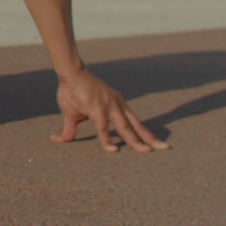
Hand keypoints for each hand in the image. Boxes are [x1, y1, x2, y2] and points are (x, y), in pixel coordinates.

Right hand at [52, 69, 168, 152]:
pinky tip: (113, 150)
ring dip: (136, 140)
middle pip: (137, 125)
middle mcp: (118, 105)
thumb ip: (70, 129)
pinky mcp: (97, 108)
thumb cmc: (72, 91)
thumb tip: (59, 140)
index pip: (135, 122)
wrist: (69, 74)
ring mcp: (109, 106)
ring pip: (126, 127)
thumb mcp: (73, 114)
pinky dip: (108, 139)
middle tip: (166, 149)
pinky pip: (103, 128)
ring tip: (147, 151)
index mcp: (117, 105)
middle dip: (150, 138)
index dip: (145, 133)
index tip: (155, 143)